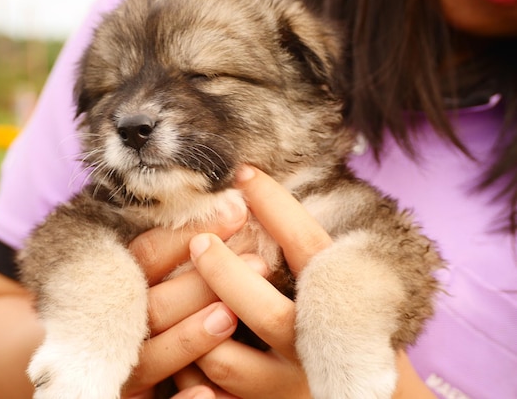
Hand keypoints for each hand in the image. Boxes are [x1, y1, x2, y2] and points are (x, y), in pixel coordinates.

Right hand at [122, 197, 267, 397]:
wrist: (115, 379)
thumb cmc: (156, 309)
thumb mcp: (157, 278)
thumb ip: (177, 256)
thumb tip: (235, 209)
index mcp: (120, 289)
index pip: (146, 255)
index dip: (189, 232)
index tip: (238, 210)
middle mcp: (117, 328)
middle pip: (152, 305)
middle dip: (202, 282)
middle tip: (257, 258)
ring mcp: (128, 371)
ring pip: (151, 358)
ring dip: (189, 337)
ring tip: (230, 315)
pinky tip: (205, 393)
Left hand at [178, 165, 329, 397]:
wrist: (369, 396)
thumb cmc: (341, 323)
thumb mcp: (334, 285)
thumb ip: (305, 254)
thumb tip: (257, 193)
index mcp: (337, 304)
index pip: (307, 247)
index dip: (275, 205)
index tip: (244, 172)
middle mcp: (312, 349)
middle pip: (264, 312)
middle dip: (223, 273)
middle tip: (199, 241)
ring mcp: (285, 386)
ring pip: (223, 359)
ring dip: (194, 324)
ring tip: (182, 293)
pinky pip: (206, 393)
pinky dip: (186, 368)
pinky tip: (180, 339)